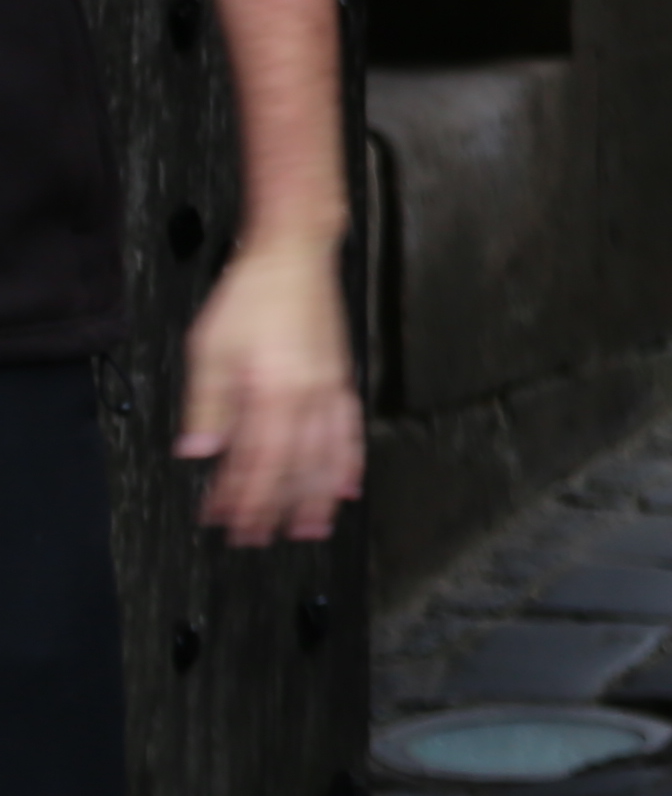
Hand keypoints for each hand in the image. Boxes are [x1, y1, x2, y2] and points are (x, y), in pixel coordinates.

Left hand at [181, 230, 359, 547]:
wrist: (294, 257)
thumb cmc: (252, 296)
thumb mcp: (209, 349)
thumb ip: (207, 407)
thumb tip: (198, 452)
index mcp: (272, 392)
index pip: (257, 460)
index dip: (241, 496)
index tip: (224, 520)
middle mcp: (307, 397)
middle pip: (293, 467)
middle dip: (275, 508)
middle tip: (259, 538)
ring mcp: (329, 391)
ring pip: (328, 458)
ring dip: (318, 498)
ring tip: (310, 529)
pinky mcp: (341, 382)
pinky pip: (350, 432)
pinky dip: (350, 463)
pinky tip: (347, 484)